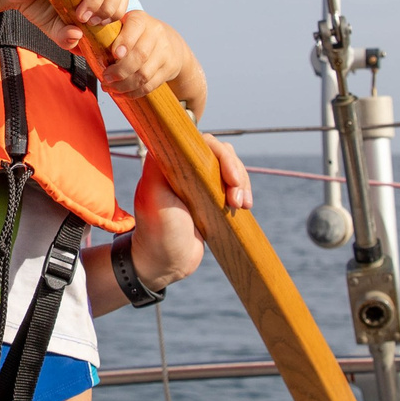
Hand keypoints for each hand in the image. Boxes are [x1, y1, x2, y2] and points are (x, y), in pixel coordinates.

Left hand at [101, 11, 185, 98]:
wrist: (169, 42)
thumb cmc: (137, 36)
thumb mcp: (124, 26)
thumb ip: (106, 34)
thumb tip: (80, 43)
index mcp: (140, 19)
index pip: (135, 27)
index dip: (125, 42)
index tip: (114, 54)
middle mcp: (155, 33)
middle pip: (140, 55)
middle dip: (120, 70)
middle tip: (106, 77)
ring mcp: (165, 51)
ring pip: (144, 74)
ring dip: (124, 85)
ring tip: (110, 88)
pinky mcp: (169, 68)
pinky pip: (150, 85)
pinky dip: (133, 92)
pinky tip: (121, 93)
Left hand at [125, 136, 252, 284]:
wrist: (166, 264)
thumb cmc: (157, 233)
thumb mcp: (155, 198)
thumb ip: (159, 166)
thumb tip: (169, 136)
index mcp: (168, 163)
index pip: (199, 142)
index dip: (219, 154)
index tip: (229, 177)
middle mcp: (184, 168)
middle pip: (219, 152)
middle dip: (234, 171)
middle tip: (237, 199)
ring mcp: (199, 183)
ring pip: (229, 167)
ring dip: (242, 182)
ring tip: (241, 206)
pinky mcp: (211, 198)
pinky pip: (232, 184)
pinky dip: (243, 191)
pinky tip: (244, 206)